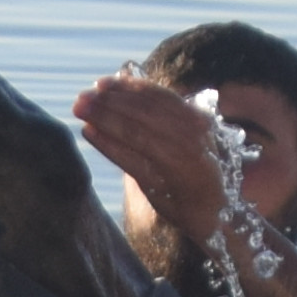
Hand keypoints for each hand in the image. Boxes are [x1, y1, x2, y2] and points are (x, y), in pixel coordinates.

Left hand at [70, 70, 249, 238]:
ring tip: (81, 110)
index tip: (102, 83)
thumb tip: (124, 92)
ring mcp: (179, 159)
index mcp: (197, 119)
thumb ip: (160, 117)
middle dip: (110, 101)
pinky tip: (89, 133)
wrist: (216, 213)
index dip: (128, 87)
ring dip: (105, 118)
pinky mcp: (165, 182)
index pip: (158, 96)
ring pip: (136, 131)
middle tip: (83, 96)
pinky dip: (108, 144)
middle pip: (144, 111)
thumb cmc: (196, 172)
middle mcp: (191, 135)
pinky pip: (131, 160)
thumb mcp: (186, 137)